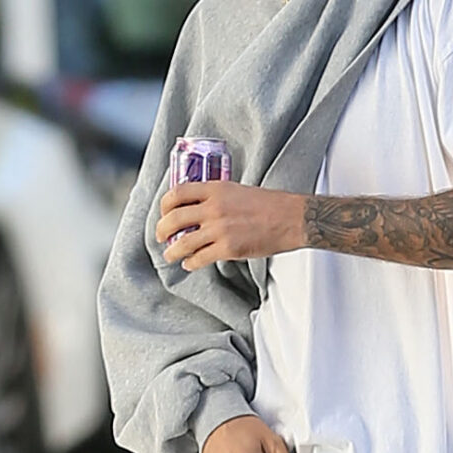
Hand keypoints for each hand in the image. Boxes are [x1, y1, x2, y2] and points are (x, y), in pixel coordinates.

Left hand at [157, 182, 306, 269]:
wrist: (291, 218)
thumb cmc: (270, 205)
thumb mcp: (238, 190)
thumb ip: (216, 196)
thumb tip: (198, 208)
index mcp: (215, 189)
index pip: (177, 193)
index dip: (164, 205)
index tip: (163, 213)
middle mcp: (213, 208)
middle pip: (173, 219)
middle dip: (161, 231)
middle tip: (160, 236)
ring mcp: (220, 229)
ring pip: (182, 243)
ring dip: (172, 251)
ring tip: (170, 255)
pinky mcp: (228, 248)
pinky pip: (199, 258)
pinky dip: (191, 263)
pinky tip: (190, 264)